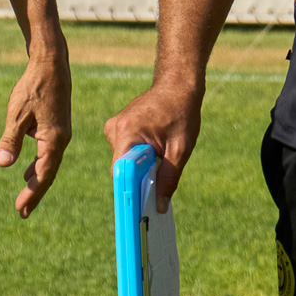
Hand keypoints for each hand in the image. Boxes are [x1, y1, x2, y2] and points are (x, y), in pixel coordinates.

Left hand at [0, 39, 71, 217]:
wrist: (51, 64)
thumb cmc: (33, 87)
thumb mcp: (17, 114)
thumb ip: (10, 140)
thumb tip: (2, 165)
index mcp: (53, 140)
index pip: (42, 175)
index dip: (31, 193)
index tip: (20, 209)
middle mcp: (61, 140)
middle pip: (48, 173)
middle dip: (35, 193)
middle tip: (22, 212)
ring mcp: (62, 134)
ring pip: (49, 164)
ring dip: (37, 180)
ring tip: (25, 197)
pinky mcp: (58, 127)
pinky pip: (50, 153)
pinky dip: (40, 165)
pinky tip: (29, 170)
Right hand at [104, 80, 202, 211]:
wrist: (177, 85)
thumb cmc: (181, 114)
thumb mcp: (180, 150)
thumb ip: (168, 179)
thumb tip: (160, 207)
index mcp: (127, 133)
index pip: (119, 172)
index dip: (129, 191)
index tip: (140, 209)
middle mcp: (114, 129)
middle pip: (121, 168)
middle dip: (138, 179)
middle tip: (159, 185)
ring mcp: (115, 126)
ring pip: (123, 161)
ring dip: (140, 167)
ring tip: (162, 157)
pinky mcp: (119, 126)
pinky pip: (125, 151)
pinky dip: (139, 157)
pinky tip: (156, 150)